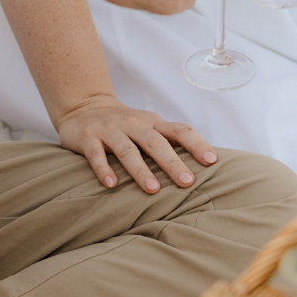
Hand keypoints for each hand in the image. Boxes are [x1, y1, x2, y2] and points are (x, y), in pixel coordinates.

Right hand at [56, 94, 218, 192]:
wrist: (84, 106)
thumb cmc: (125, 124)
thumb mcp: (149, 126)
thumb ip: (170, 140)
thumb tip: (205, 162)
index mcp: (153, 123)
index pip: (179, 130)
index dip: (196, 144)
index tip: (211, 161)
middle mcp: (133, 125)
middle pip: (155, 142)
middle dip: (172, 162)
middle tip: (187, 182)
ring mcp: (110, 130)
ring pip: (127, 150)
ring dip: (140, 170)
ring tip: (152, 189)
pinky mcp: (88, 138)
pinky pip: (96, 155)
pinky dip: (103, 169)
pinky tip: (111, 184)